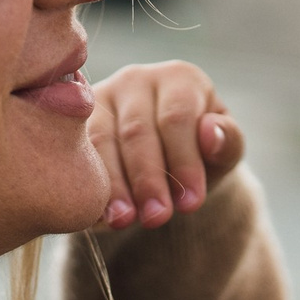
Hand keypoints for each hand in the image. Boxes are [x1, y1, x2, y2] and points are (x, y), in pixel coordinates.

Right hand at [89, 61, 243, 229]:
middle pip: (137, 130)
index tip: (191, 204)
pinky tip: (99, 214)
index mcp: (179, 78)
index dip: (184, 162)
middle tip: (157, 218)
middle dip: (148, 178)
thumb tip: (210, 132)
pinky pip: (77, 153)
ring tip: (124, 220)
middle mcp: (136, 80)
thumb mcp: (223, 151)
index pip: (177, 117)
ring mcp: (100, 98)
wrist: (166, 161)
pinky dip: (89, 184)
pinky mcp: (72, 122)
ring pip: (102, 141)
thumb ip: (227, 142)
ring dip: (113, 185)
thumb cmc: (200, 153)